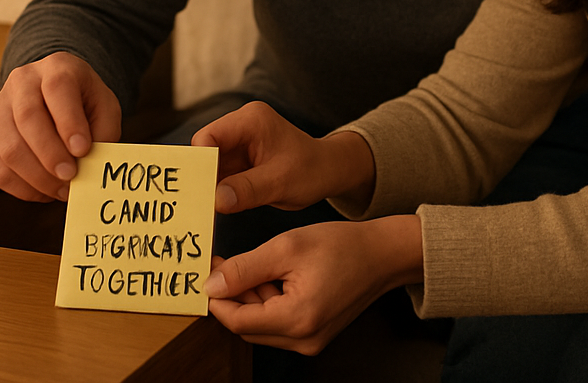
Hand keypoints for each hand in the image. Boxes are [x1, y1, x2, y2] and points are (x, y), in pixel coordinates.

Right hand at [0, 51, 121, 201]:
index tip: (83, 150)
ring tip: (61, 189)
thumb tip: (92, 167)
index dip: (69, 121)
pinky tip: (42, 191)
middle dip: (50, 154)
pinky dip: (19, 186)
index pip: (58, 88)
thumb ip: (104, 131)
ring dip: (36, 177)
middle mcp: (22, 80)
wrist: (54, 94)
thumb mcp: (104, 106)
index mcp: (57, 66)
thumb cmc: (83, 102)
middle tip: (71, 177)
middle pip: (28, 118)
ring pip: (8, 147)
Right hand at [191, 101, 374, 214]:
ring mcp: (238, 142)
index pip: (209, 137)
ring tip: (198, 214)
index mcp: (251, 120)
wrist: (328, 171)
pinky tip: (210, 211)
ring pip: (208, 165)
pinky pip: (218, 174)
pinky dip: (215, 192)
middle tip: (191, 207)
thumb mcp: (281, 182)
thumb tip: (216, 200)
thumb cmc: (311, 170)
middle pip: (205, 151)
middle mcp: (240, 126)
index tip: (196, 192)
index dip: (199, 162)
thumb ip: (248, 189)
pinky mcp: (239, 159)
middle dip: (199, 178)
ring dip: (205, 187)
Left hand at [204, 216, 423, 353]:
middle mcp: (303, 340)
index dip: (217, 297)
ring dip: (251, 298)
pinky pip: (279, 324)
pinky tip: (274, 275)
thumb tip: (212, 285)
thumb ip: (246, 268)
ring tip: (257, 263)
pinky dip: (269, 301)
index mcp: (297, 319)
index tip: (207, 271)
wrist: (380, 254)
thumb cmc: (340, 246)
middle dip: (233, 296)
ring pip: (262, 325)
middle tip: (226, 262)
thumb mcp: (287, 247)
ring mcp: (310, 341)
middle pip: (248, 326)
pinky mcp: (314, 334)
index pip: (238, 320)